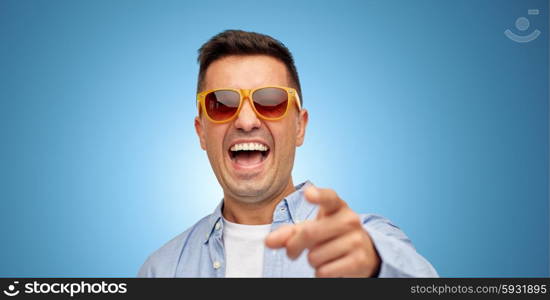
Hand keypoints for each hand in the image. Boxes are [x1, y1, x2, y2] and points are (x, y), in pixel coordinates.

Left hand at [265, 186, 380, 276]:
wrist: (363, 252)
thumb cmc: (330, 236)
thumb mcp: (311, 228)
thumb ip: (289, 233)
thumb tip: (268, 241)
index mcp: (337, 206)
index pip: (329, 198)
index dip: (318, 195)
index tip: (308, 193)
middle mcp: (350, 219)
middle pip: (309, 233)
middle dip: (294, 247)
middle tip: (292, 252)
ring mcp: (357, 240)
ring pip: (315, 256)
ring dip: (312, 261)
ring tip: (322, 256)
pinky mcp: (360, 261)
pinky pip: (324, 272)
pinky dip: (321, 273)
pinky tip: (331, 266)